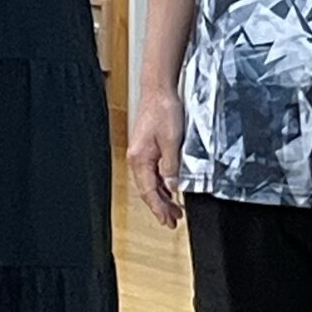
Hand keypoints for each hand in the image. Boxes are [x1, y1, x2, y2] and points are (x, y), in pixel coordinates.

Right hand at [128, 87, 185, 228]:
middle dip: (161, 207)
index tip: (167, 221)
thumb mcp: (172, 141)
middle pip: (148, 190)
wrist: (159, 91)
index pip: (149, 192)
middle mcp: (137, 159)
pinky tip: (171, 189)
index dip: (159, 208)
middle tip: (173, 221)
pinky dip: (162, 184)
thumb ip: (172, 166)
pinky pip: (154, 173)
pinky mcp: (147, 148)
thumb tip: (173, 186)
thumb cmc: (163, 111)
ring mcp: (141, 154)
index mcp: (140, 159)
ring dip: (163, 196)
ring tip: (175, 210)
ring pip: (151, 183)